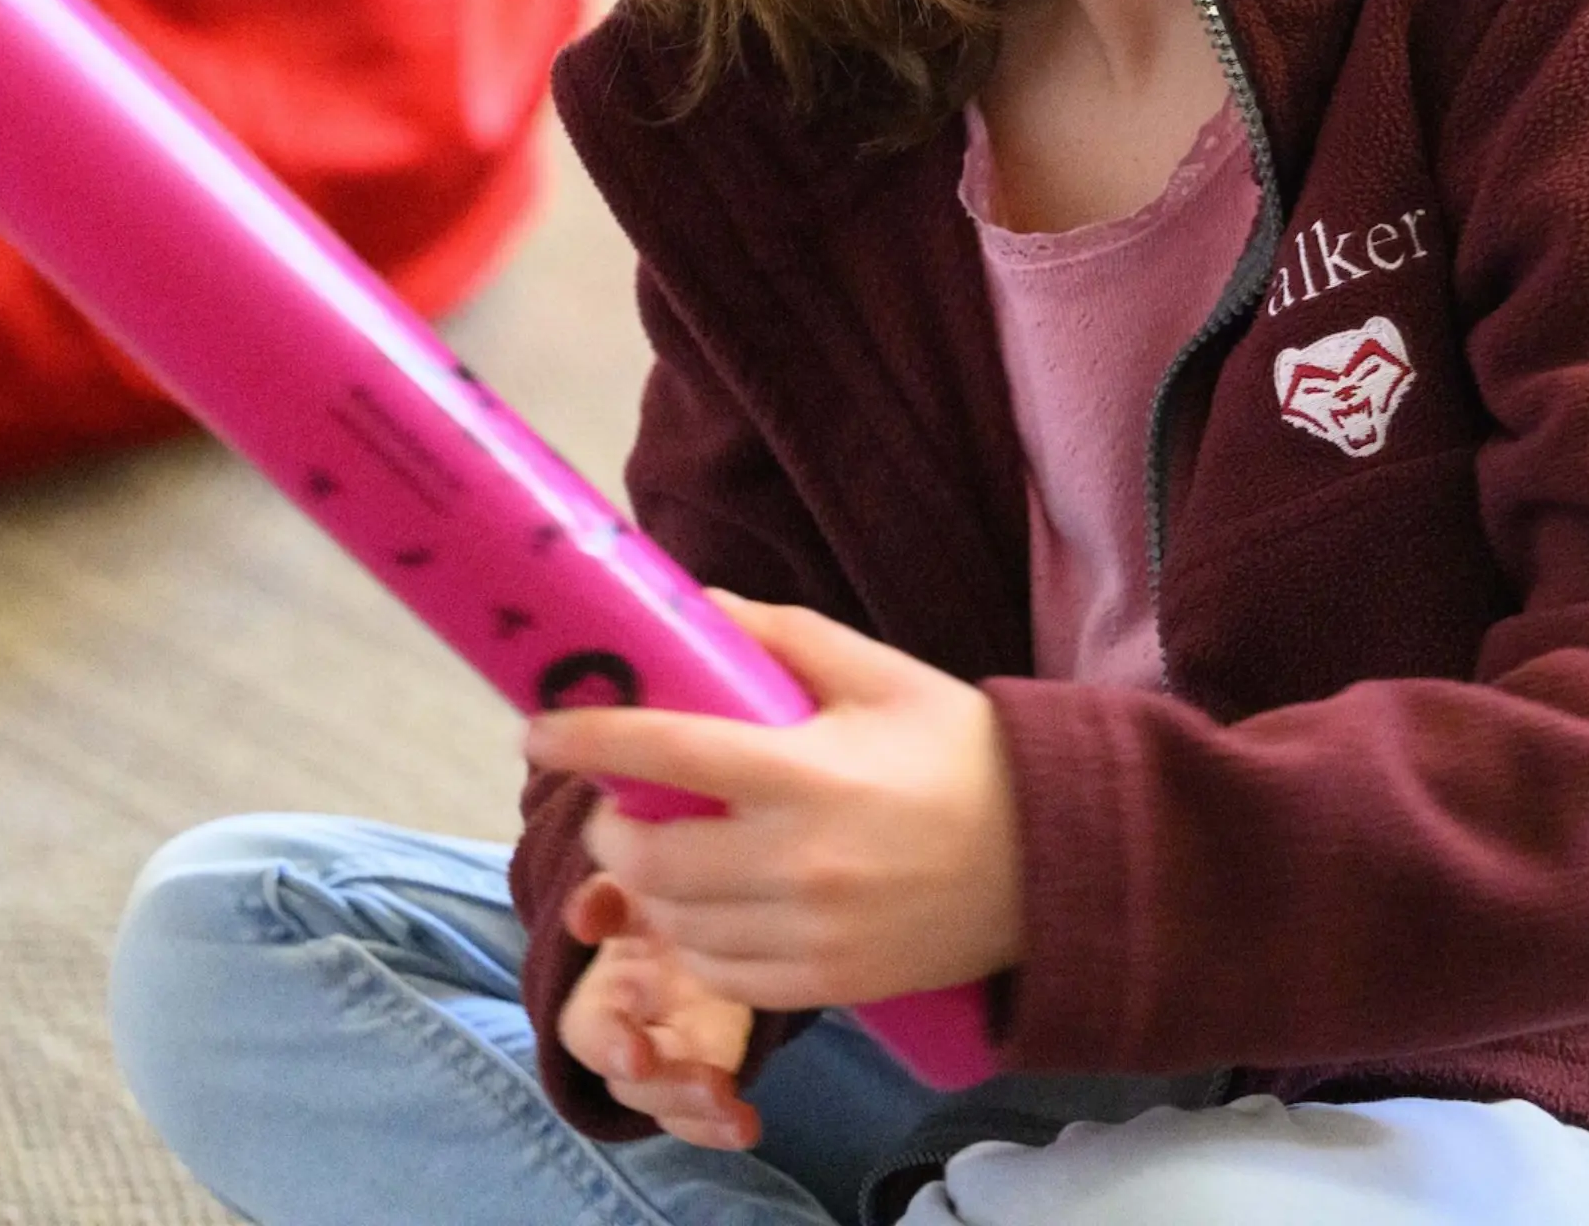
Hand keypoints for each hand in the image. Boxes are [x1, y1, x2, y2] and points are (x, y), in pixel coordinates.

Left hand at [523, 593, 1023, 1011]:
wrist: (1049, 852)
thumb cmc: (958, 747)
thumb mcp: (875, 670)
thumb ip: (779, 635)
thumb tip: (693, 605)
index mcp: (806, 770)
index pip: (666, 752)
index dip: (588, 740)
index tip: (539, 732)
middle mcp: (799, 860)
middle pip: (651, 860)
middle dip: (610, 830)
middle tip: (615, 803)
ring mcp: (812, 933)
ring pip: (678, 924)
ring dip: (646, 890)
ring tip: (660, 853)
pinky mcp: (829, 984)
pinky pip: (724, 974)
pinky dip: (694, 941)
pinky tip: (707, 907)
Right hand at [557, 878, 759, 1149]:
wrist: (703, 912)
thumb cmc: (658, 902)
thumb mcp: (636, 889)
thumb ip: (608, 899)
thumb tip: (584, 915)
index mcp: (606, 990)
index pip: (588, 1028)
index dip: (607, 1044)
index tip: (636, 1056)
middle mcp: (630, 1034)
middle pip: (629, 1082)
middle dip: (666, 1088)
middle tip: (713, 1086)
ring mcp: (669, 1058)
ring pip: (666, 1102)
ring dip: (696, 1112)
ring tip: (735, 1112)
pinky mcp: (706, 1068)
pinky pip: (703, 1112)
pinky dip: (719, 1125)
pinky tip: (746, 1125)